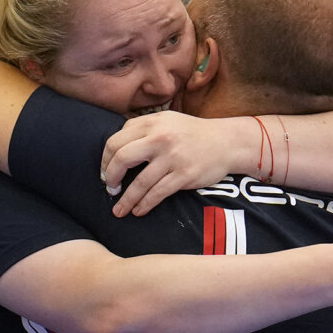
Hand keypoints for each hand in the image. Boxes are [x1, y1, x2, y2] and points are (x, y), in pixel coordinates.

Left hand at [101, 112, 237, 216]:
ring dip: (126, 200)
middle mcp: (160, 138)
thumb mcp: (166, 121)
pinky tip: (138, 211)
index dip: (106, 159)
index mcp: (151, 123)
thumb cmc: (192, 133)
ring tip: (119, 210)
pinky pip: (157, 194)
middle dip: (110, 177)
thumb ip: (142, 128)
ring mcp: (172, 157)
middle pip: (121, 158)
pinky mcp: (184, 175)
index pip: (116, 141)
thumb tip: (115, 146)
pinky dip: (144, 205)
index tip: (106, 172)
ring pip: (139, 182)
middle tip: (110, 189)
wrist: (227, 142)